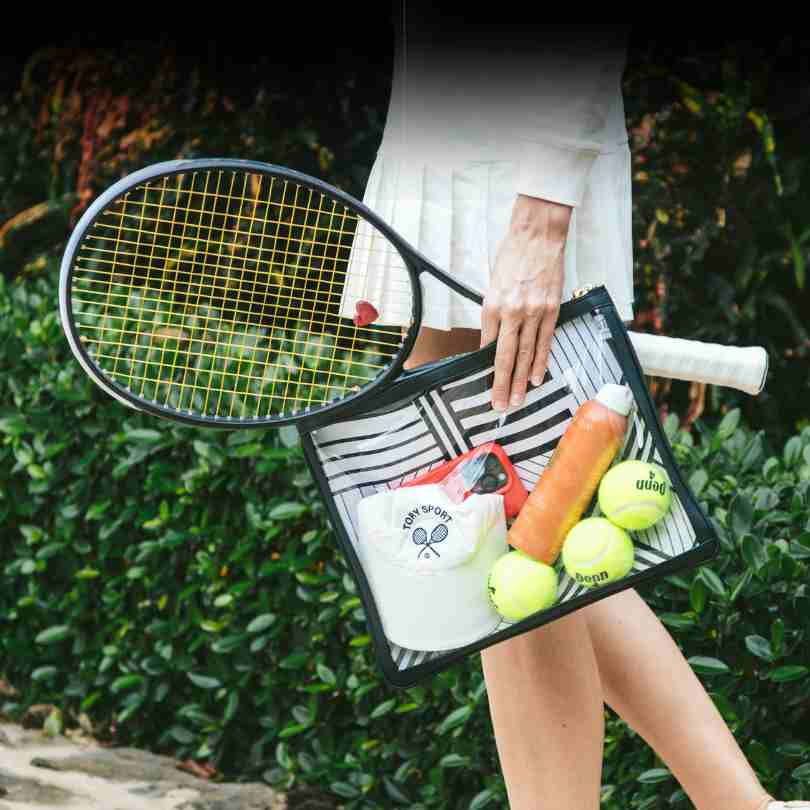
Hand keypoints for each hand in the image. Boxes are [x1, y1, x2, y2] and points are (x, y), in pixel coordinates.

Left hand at [481, 195, 571, 411]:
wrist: (537, 235)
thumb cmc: (511, 256)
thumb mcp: (492, 284)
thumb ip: (493, 313)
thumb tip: (492, 340)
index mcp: (492, 306)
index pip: (488, 346)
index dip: (487, 368)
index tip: (485, 386)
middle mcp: (511, 312)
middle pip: (506, 356)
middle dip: (502, 384)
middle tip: (500, 405)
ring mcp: (534, 312)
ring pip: (527, 353)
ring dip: (522, 380)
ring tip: (518, 399)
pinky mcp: (551, 309)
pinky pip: (545, 341)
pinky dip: (541, 361)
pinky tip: (537, 378)